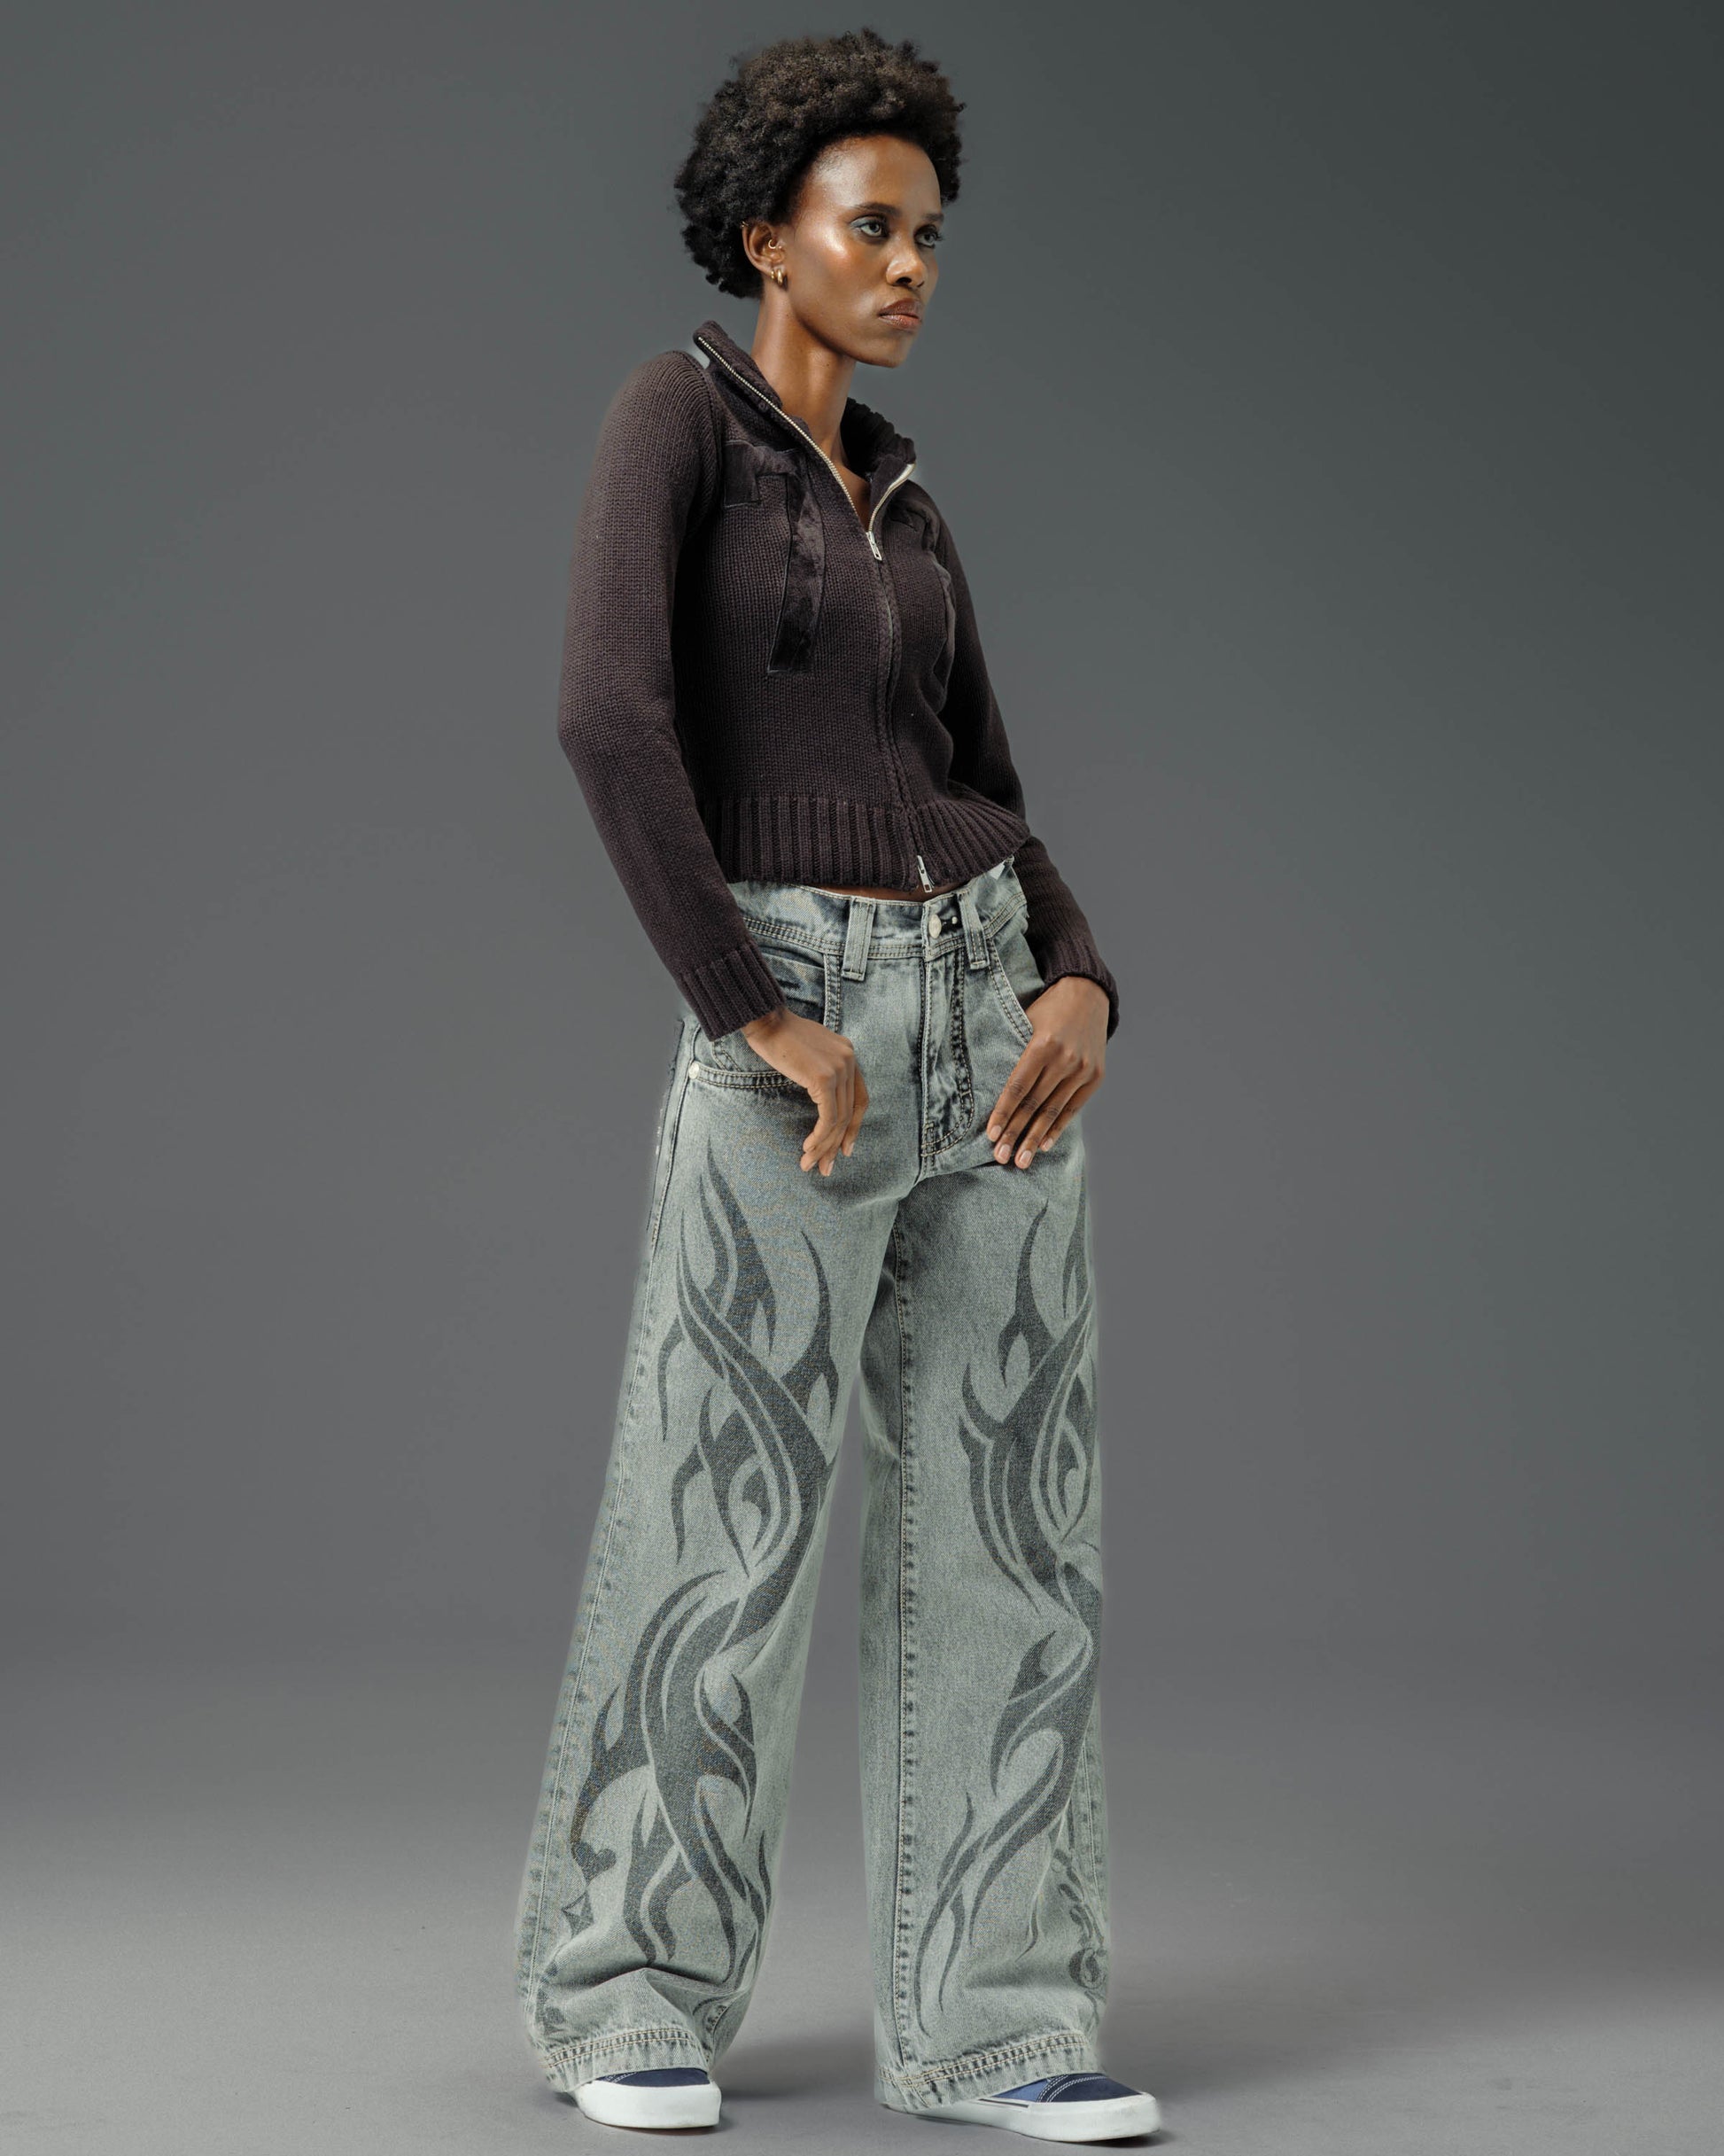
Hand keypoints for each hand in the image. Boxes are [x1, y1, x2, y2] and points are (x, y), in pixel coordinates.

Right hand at [739, 1006, 869, 1175]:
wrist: (765, 1020)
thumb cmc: (778, 1037)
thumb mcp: (809, 1054)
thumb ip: (822, 1072)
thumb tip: (822, 1098)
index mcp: (848, 1054)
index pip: (860, 1099)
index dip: (854, 1127)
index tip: (846, 1149)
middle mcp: (849, 1060)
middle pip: (849, 1113)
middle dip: (837, 1144)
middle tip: (826, 1167)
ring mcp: (839, 1068)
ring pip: (838, 1119)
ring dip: (824, 1146)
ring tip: (810, 1164)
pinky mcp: (824, 1077)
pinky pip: (827, 1116)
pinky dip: (819, 1136)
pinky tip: (808, 1148)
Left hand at [986, 976, 1107, 1167]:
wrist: (1088, 994)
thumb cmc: (1047, 1009)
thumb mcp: (1025, 1022)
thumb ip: (1012, 1052)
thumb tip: (986, 1088)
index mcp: (1043, 1044)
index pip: (1018, 1087)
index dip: (1003, 1113)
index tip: (990, 1135)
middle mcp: (1065, 1060)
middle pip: (1034, 1105)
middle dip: (1015, 1134)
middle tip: (1000, 1157)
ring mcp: (1082, 1070)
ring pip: (1053, 1111)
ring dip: (1034, 1139)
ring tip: (1020, 1161)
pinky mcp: (1095, 1077)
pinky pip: (1072, 1109)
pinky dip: (1057, 1128)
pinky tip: (1043, 1144)